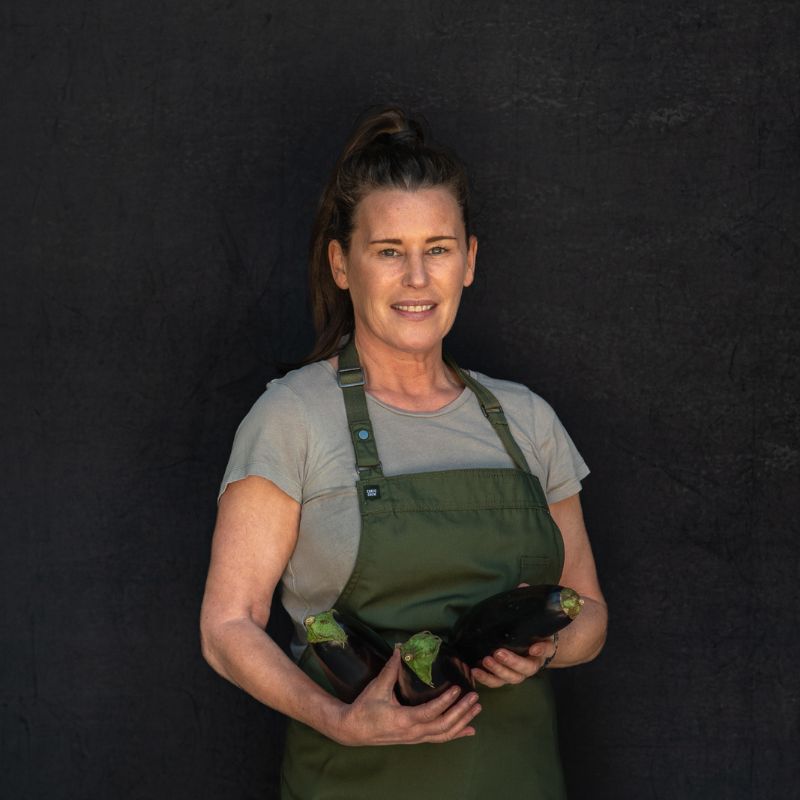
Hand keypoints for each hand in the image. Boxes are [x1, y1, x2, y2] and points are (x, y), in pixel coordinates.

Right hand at [332, 648, 481, 745]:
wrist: (353, 730)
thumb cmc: (365, 707)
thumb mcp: (377, 686)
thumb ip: (391, 668)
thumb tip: (401, 647)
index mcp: (404, 719)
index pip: (431, 712)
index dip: (446, 701)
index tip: (458, 688)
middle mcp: (413, 733)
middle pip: (443, 726)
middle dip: (461, 712)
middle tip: (475, 697)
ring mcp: (415, 738)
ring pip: (444, 734)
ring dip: (462, 722)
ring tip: (477, 709)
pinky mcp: (416, 739)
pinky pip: (439, 738)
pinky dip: (456, 734)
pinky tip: (469, 730)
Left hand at [471, 582, 553, 688]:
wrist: (530, 642)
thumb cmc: (530, 626)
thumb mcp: (532, 613)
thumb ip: (528, 600)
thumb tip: (522, 585)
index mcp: (544, 645)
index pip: (547, 649)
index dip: (542, 649)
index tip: (534, 647)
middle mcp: (534, 662)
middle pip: (527, 668)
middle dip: (512, 662)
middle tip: (498, 652)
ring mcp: (520, 672)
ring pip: (513, 678)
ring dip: (499, 671)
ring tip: (486, 660)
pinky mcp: (506, 676)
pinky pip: (498, 682)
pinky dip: (487, 679)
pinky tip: (475, 670)